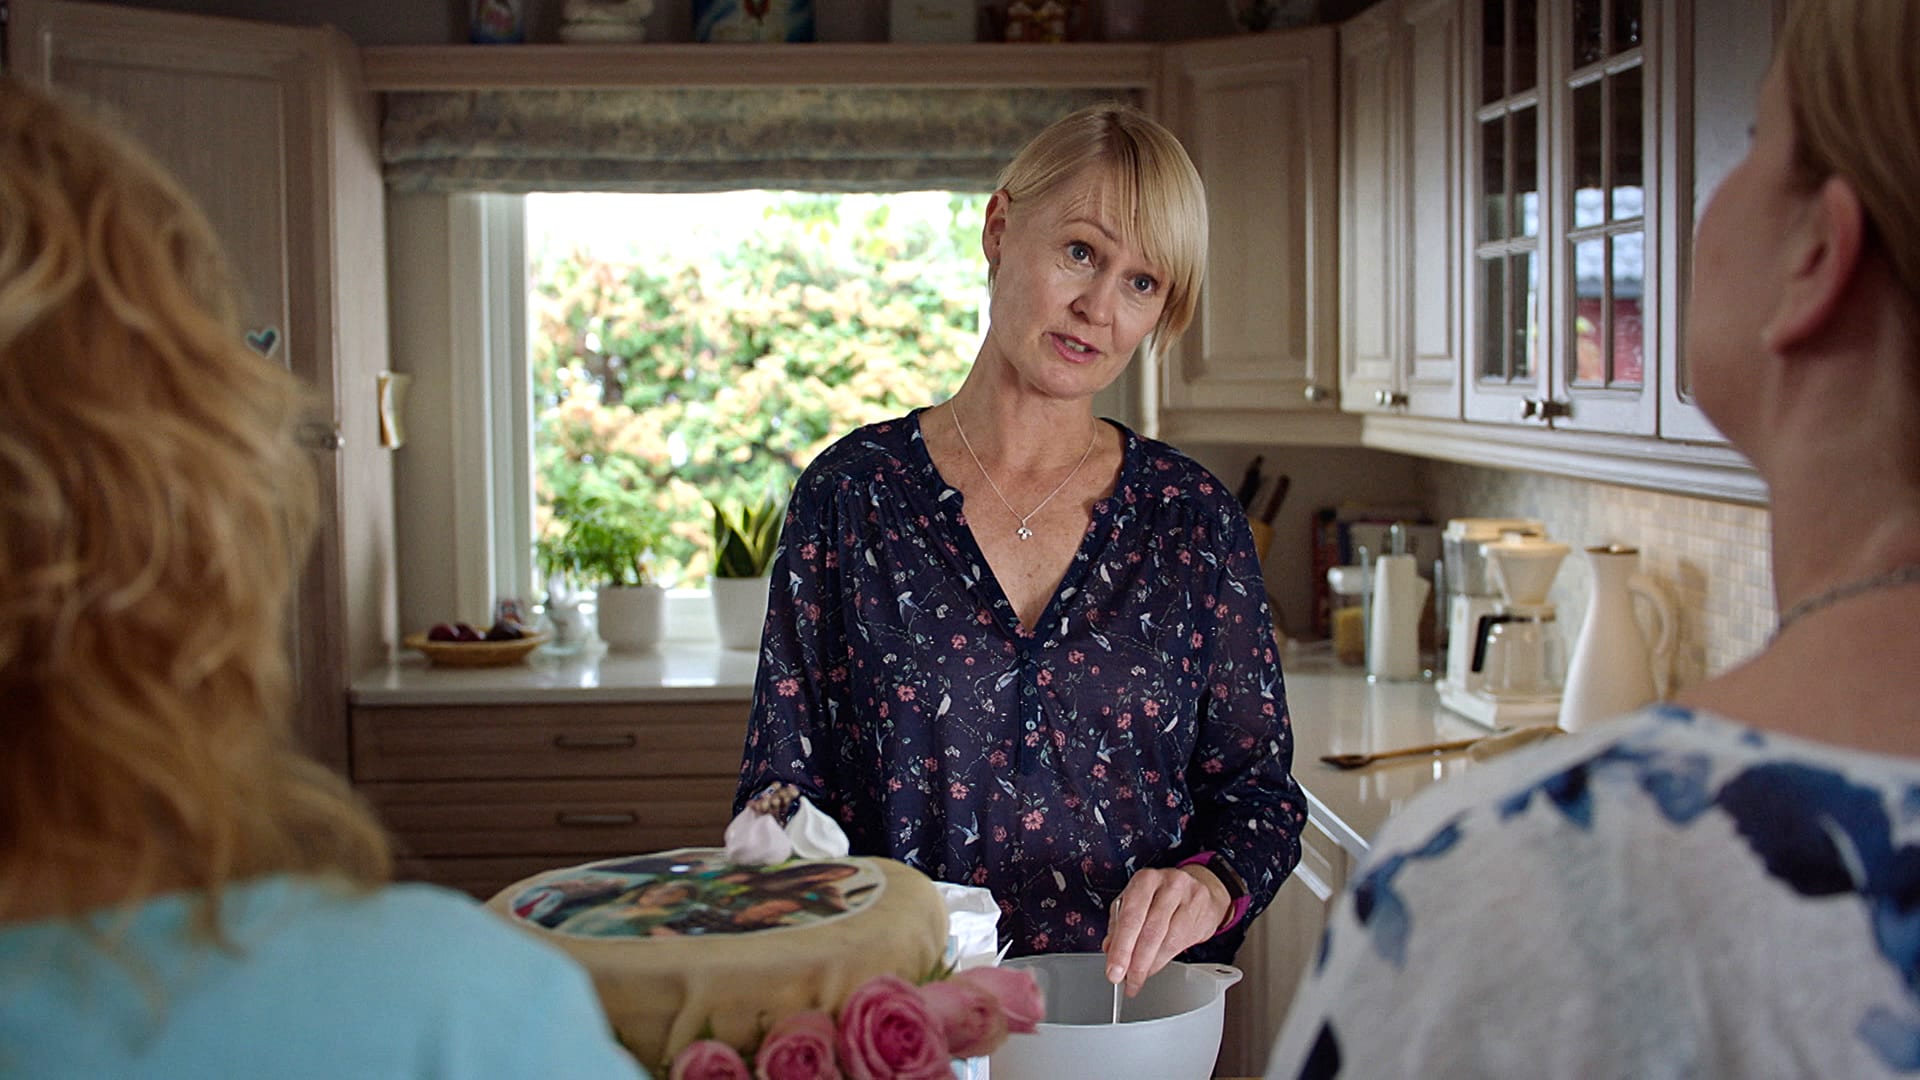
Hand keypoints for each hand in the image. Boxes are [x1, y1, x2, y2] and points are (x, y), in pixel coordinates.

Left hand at [1100, 864, 1230, 997]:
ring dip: (1149, 966)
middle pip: (1150, 930)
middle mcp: (1169, 885)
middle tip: (1127, 981)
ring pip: (1167, 941)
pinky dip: (1163, 961)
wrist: (1202, 888)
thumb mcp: (1135, 901)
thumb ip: (1119, 923)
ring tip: (1138, 978)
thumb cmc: (1161, 896)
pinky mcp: (1204, 914)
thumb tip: (1109, 949)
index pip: (1130, 916)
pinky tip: (1153, 968)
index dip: (1121, 947)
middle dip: (1136, 962)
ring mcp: (1189, 899)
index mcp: (1145, 880)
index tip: (1114, 970)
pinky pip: (1180, 945)